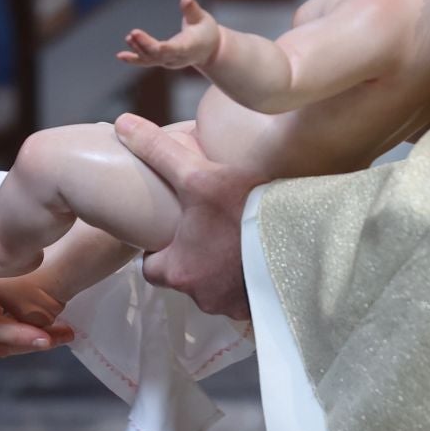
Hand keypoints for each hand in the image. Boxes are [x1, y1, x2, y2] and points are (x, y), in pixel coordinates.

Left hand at [112, 114, 255, 319]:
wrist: (305, 237)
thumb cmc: (244, 209)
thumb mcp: (198, 175)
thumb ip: (159, 151)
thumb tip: (124, 123)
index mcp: (180, 271)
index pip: (151, 268)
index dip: (158, 247)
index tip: (171, 228)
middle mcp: (204, 298)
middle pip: (186, 278)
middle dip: (193, 257)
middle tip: (206, 228)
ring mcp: (235, 306)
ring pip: (217, 287)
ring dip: (223, 268)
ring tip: (236, 236)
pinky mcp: (264, 307)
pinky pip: (248, 294)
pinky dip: (250, 275)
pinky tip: (261, 252)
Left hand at [118, 0, 220, 69]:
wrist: (207, 50)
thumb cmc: (206, 31)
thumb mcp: (202, 18)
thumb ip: (192, 9)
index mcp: (189, 47)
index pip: (175, 50)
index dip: (164, 48)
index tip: (155, 45)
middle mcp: (177, 57)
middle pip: (159, 55)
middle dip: (145, 45)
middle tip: (133, 33)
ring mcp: (168, 61)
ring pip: (150, 59)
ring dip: (138, 49)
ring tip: (129, 37)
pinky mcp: (161, 61)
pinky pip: (146, 61)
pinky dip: (133, 59)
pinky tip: (121, 55)